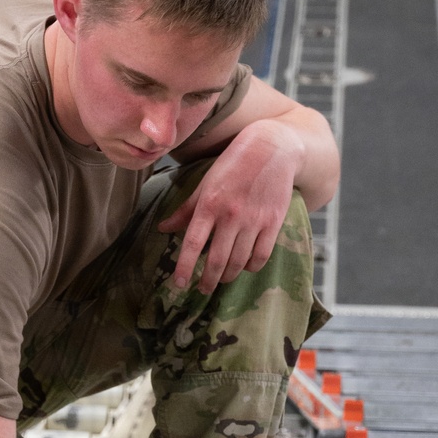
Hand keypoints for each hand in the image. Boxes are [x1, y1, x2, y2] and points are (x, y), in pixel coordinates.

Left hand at [159, 121, 304, 295]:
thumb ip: (186, 210)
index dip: (184, 267)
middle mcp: (231, 215)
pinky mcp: (274, 222)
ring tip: (220, 279)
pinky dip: (251, 267)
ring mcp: (254, 220)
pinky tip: (245, 267)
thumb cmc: (234, 164)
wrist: (272, 147)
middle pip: (216, 260)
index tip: (179, 284)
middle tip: (202, 289)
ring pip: (238, 262)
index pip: (193, 243)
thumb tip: (163, 229)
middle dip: (207, 280)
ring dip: (227, 276)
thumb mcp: (205, 183)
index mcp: (210, 204)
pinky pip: (261, 256)